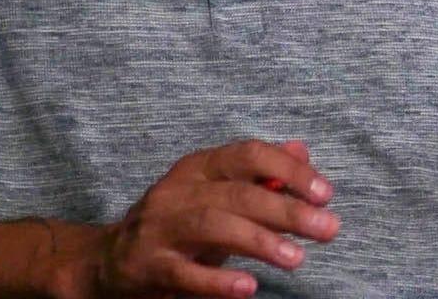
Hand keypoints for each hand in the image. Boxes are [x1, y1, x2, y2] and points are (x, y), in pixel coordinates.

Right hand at [53, 139, 337, 298]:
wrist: (109, 261)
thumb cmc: (177, 224)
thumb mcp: (216, 193)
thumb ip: (259, 174)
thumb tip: (302, 151)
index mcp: (198, 167)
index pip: (248, 154)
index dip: (289, 170)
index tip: (325, 193)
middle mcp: (177, 191)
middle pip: (237, 193)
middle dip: (287, 210)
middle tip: (328, 228)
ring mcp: (160, 229)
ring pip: (213, 226)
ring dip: (259, 240)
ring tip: (296, 259)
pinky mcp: (148, 267)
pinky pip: (184, 273)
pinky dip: (217, 280)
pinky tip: (248, 286)